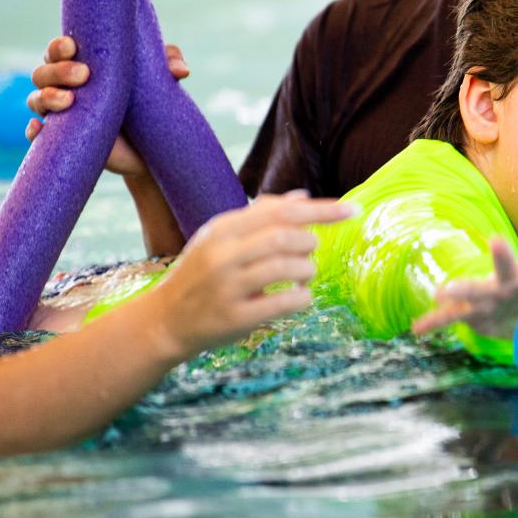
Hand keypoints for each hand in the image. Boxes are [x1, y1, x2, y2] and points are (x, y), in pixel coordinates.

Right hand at [26, 35, 188, 175]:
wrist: (151, 150)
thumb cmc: (150, 103)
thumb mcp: (159, 80)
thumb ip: (168, 63)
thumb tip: (180, 70)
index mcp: (83, 65)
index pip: (59, 50)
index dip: (60, 46)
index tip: (74, 46)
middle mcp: (66, 88)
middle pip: (43, 72)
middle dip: (58, 71)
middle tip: (84, 74)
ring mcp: (61, 115)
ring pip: (36, 99)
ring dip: (46, 97)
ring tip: (69, 101)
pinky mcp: (62, 140)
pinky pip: (37, 135)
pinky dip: (34, 131)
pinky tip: (40, 129)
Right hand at [142, 192, 352, 357]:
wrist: (164, 320)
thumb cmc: (202, 274)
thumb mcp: (222, 238)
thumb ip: (262, 216)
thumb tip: (303, 196)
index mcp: (222, 228)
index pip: (279, 210)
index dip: (320, 209)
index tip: (352, 210)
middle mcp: (222, 254)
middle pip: (284, 236)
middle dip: (310, 242)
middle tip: (310, 250)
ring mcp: (227, 287)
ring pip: (288, 267)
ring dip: (307, 270)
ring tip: (302, 275)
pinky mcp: (235, 317)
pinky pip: (285, 302)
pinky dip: (303, 297)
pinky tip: (298, 296)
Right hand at [411, 238, 517, 340]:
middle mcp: (511, 280)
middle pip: (507, 266)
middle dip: (502, 255)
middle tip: (496, 239)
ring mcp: (489, 294)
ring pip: (473, 289)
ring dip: (459, 289)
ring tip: (441, 292)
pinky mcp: (473, 313)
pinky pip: (452, 319)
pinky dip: (435, 324)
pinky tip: (417, 329)